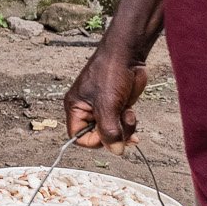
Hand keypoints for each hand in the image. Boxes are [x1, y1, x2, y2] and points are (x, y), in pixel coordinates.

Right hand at [63, 38, 147, 155]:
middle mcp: (87, 110)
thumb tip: (116, 150)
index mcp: (76, 108)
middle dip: (114, 133)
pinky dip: (129, 122)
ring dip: (124, 127)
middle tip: (124, 128)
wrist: (128, 55)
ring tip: (127, 113)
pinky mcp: (117, 107)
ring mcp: (103, 109)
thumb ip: (109, 131)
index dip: (95, 140)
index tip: (109, 135)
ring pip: (113, 132)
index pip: (79, 137)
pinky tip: (131, 111)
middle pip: (98, 136)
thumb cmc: (110, 71)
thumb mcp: (107, 105)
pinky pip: (122, 124)